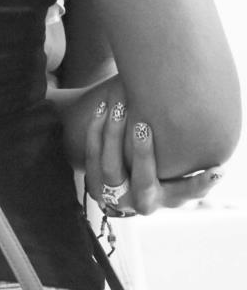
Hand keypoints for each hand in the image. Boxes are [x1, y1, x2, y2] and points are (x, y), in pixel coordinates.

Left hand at [85, 99, 223, 214]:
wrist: (116, 183)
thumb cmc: (155, 166)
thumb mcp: (172, 169)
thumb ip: (183, 160)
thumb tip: (207, 146)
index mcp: (168, 197)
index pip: (187, 192)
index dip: (200, 183)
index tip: (215, 168)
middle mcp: (143, 201)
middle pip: (144, 182)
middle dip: (143, 154)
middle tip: (143, 126)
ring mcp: (116, 197)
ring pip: (111, 167)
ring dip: (114, 134)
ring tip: (119, 107)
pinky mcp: (95, 186)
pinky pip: (92, 156)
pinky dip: (96, 130)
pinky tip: (103, 107)